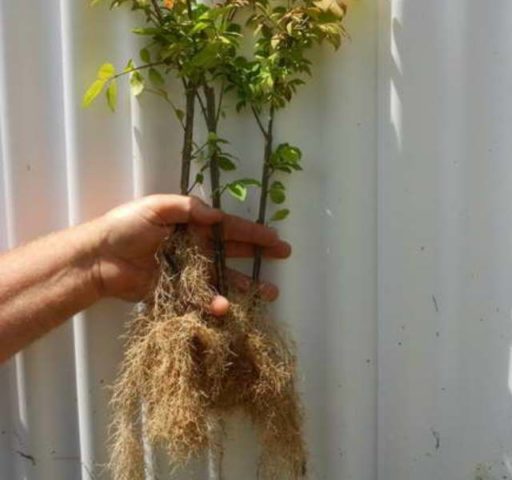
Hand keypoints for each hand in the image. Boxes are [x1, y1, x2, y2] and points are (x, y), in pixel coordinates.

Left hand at [90, 194, 290, 314]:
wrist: (99, 259)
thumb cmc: (125, 227)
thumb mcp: (155, 207)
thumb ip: (188, 208)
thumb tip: (217, 216)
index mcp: (192, 226)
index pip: (228, 228)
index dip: (253, 233)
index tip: (275, 239)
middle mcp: (195, 248)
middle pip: (232, 251)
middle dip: (258, 254)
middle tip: (283, 257)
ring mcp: (188, 272)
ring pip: (222, 277)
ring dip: (245, 285)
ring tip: (269, 294)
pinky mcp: (176, 292)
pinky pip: (200, 299)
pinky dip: (213, 304)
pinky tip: (226, 309)